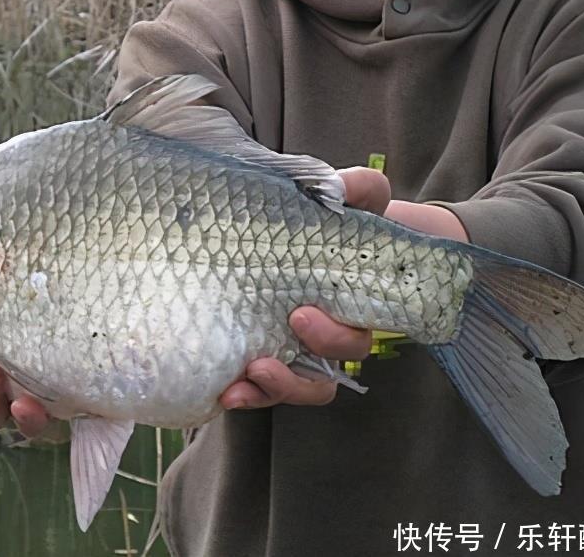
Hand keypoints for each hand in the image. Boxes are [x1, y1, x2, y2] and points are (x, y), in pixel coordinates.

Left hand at [219, 166, 468, 408]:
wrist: (315, 229)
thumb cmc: (337, 217)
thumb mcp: (354, 197)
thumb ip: (359, 189)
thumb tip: (345, 189)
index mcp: (350, 307)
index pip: (353, 340)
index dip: (334, 340)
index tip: (302, 314)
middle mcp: (326, 336)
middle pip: (324, 373)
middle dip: (300, 367)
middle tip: (266, 338)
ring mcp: (295, 349)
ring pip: (296, 388)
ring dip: (273, 390)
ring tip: (244, 378)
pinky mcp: (263, 353)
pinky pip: (262, 389)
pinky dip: (248, 394)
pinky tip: (224, 390)